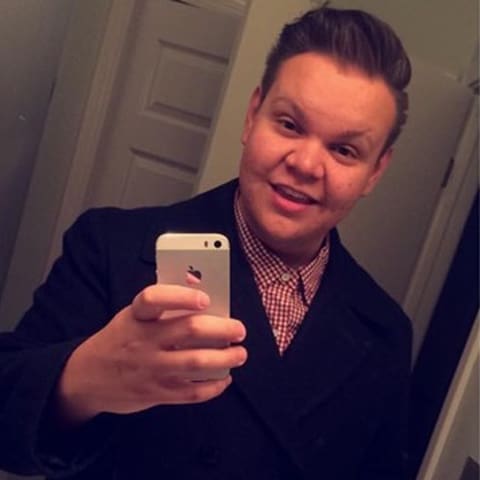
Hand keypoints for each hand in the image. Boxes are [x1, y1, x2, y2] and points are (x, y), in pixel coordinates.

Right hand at [55, 284, 246, 424]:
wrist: (86, 378)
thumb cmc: (121, 338)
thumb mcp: (133, 315)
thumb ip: (164, 300)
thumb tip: (197, 281)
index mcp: (136, 316)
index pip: (154, 298)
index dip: (181, 296)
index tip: (205, 298)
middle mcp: (143, 340)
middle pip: (188, 330)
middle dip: (222, 329)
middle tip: (239, 329)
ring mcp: (150, 369)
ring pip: (195, 362)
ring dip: (225, 358)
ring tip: (240, 354)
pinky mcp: (155, 393)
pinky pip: (191, 392)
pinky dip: (213, 386)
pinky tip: (224, 378)